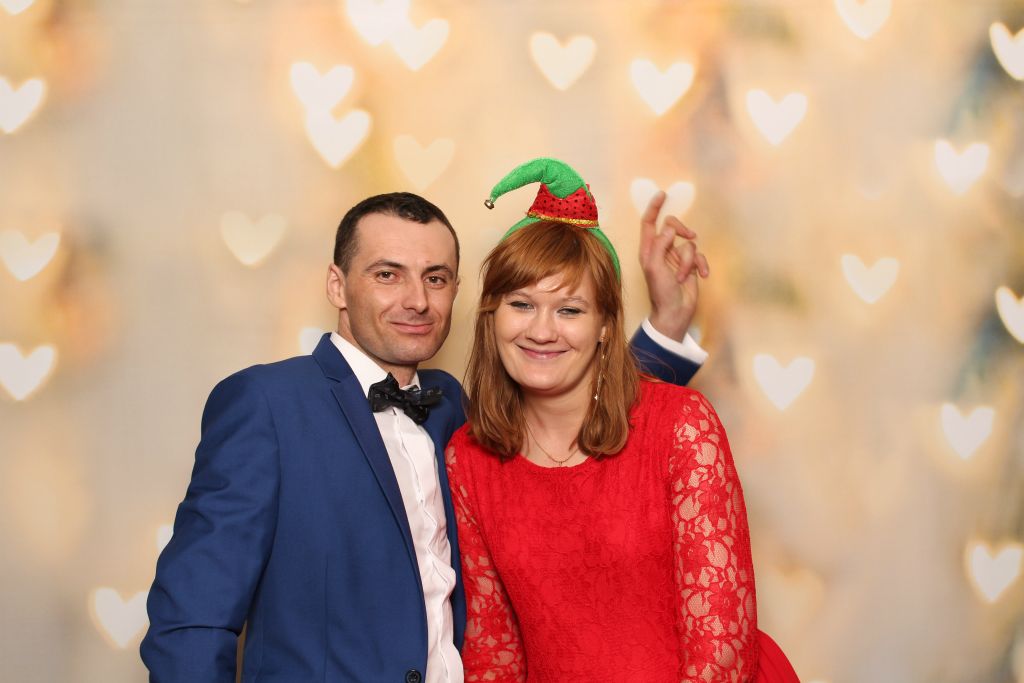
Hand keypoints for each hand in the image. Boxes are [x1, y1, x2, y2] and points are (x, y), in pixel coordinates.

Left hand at [638, 191, 709, 340]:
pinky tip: (702, 275)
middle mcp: (661, 251)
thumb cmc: (661, 293)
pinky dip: (701, 265)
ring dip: (689, 261)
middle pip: (672, 226)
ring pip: (689, 244)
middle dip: (682, 230)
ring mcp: (676, 258)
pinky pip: (699, 256)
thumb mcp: (656, 267)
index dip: (654, 208)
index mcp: (648, 250)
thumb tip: (670, 228)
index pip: (648, 223)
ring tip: (683, 277)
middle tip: (689, 236)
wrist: (674, 313)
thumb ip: (661, 245)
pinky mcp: (689, 266)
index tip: (662, 194)